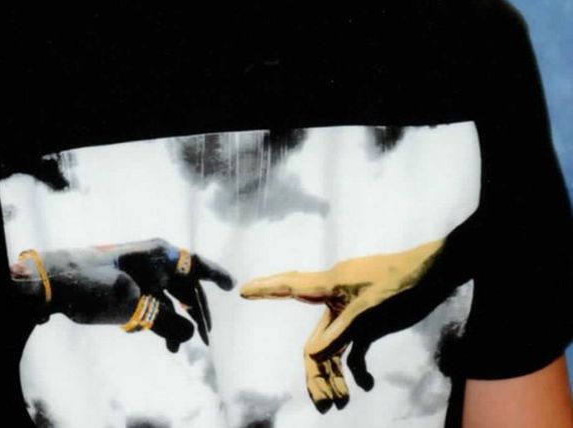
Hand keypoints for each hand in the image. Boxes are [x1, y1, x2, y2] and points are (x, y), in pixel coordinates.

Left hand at [11, 238, 233, 353]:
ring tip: (175, 349)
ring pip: (167, 298)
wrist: (53, 283)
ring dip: (175, 322)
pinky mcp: (125, 286)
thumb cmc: (95, 285)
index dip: (216, 275)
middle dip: (196, 312)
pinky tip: (152, 337)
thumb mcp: (133, 306)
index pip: (197, 264)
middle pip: (184, 285)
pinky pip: (151, 302)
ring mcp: (138, 273)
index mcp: (159, 254)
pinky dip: (157, 320)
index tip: (232, 287)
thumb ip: (166, 321)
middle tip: (204, 341)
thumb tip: (189, 335)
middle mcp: (152, 260)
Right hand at [240, 239, 442, 411]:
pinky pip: (352, 349)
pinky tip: (365, 385)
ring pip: (331, 348)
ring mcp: (351, 312)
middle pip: (314, 339)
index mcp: (331, 284)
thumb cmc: (400, 282)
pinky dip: (355, 368)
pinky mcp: (368, 323)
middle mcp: (336, 299)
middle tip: (324, 400)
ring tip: (341, 399)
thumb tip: (313, 353)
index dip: (266, 289)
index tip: (243, 291)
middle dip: (315, 371)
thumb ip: (342, 329)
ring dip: (333, 374)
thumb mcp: (371, 307)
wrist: (433, 276)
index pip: (291, 286)